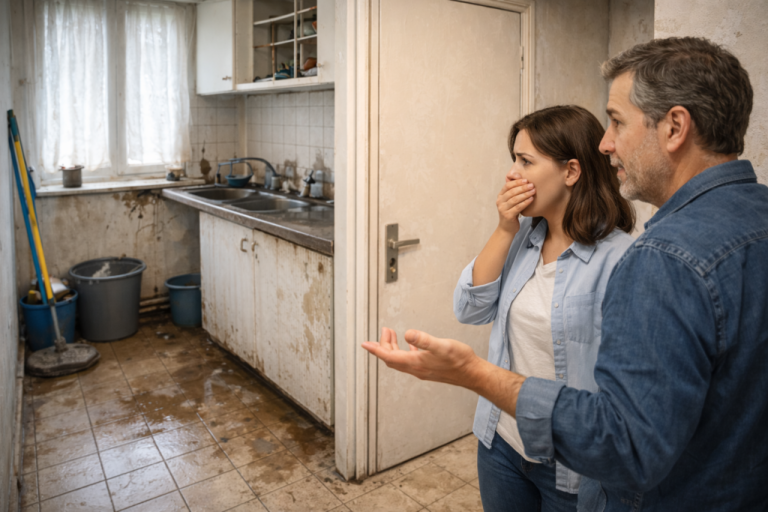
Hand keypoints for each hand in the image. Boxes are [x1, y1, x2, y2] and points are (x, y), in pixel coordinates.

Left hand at [361, 327, 480, 387]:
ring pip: (400, 360)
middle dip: (383, 345)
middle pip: (392, 359)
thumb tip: (407, 334)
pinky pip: (410, 360)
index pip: (389, 357)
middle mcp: (416, 369)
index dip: (375, 349)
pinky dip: (405, 351)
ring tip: (391, 334)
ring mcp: (422, 369)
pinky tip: (410, 345)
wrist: (472, 374)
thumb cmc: (459, 360)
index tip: (364, 344)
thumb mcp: (441, 345)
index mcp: (415, 363)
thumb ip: (423, 340)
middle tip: (384, 331)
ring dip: (392, 348)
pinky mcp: (429, 368)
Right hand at [496, 171, 534, 233]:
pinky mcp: (508, 216)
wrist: (507, 228)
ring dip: (525, 194)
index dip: (516, 182)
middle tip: (532, 185)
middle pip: (512, 192)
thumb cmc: (511, 213)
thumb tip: (523, 181)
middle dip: (523, 187)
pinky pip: (518, 207)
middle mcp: (499, 202)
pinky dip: (525, 202)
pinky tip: (531, 199)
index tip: (526, 180)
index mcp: (500, 197)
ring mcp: (503, 209)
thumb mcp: (510, 202)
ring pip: (515, 199)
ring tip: (533, 191)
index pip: (507, 186)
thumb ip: (514, 193)